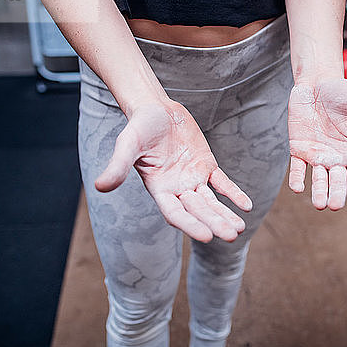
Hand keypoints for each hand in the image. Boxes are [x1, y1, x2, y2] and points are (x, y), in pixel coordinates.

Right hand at [94, 101, 251, 242]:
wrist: (156, 109)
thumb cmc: (139, 127)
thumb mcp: (127, 145)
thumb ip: (117, 166)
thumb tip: (100, 186)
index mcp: (159, 189)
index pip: (175, 213)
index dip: (190, 224)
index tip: (207, 236)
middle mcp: (177, 188)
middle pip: (197, 211)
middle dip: (214, 223)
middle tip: (231, 236)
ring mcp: (193, 178)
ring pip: (211, 202)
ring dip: (225, 214)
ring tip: (239, 229)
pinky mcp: (206, 166)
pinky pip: (222, 183)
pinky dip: (233, 193)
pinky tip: (246, 206)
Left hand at [288, 79, 346, 209]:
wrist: (317, 82)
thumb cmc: (346, 93)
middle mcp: (338, 157)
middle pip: (339, 181)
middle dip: (336, 193)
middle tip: (335, 205)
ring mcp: (318, 155)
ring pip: (319, 179)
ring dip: (318, 192)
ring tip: (319, 204)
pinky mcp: (299, 149)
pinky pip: (297, 168)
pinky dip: (297, 179)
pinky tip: (297, 188)